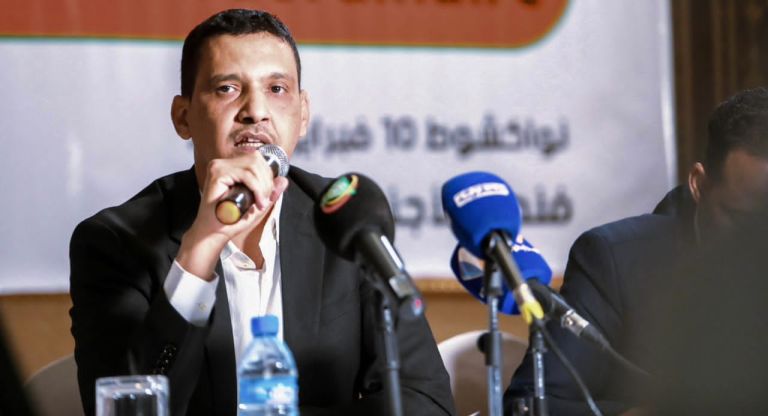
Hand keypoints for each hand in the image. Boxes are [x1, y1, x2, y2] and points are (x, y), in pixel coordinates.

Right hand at [176, 153, 288, 279]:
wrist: (214, 234)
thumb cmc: (231, 220)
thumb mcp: (257, 204)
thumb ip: (270, 192)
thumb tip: (284, 179)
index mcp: (230, 167)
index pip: (256, 159)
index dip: (267, 175)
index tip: (267, 194)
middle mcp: (223, 163)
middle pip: (256, 159)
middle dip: (267, 181)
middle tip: (264, 200)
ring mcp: (218, 167)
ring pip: (253, 165)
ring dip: (262, 186)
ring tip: (260, 203)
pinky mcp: (217, 174)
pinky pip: (245, 175)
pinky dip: (256, 189)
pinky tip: (257, 203)